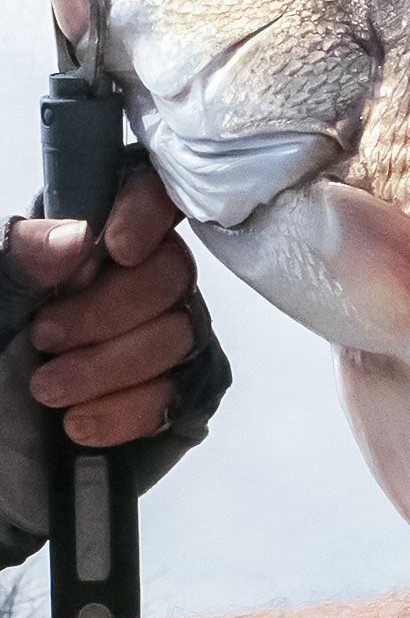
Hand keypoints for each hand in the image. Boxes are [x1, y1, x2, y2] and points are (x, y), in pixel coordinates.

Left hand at [9, 167, 196, 445]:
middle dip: (110, 311)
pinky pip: (185, 388)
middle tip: (46, 339)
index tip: (114, 249)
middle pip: (172, 269)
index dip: (148, 210)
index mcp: (87, 249)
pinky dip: (129, 408)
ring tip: (49, 391)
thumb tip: (76, 233)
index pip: (147, 195)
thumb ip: (16, 265)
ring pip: (181, 331)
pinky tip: (80, 423)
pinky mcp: (184, 394)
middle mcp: (137, 286)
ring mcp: (167, 340)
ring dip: (109, 366)